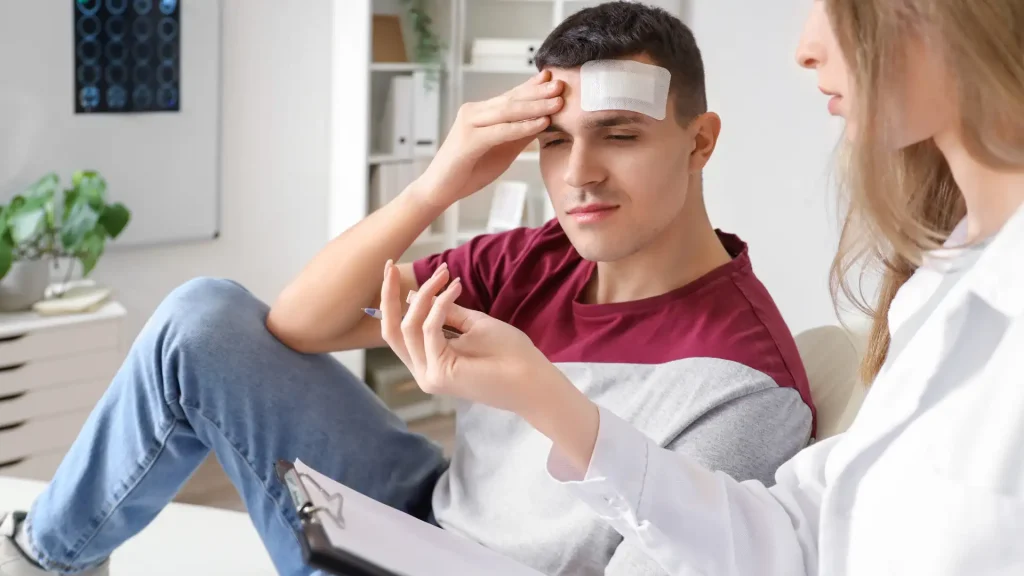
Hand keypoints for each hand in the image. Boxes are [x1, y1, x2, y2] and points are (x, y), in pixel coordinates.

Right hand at [378, 259, 550, 414]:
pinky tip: (455, 288)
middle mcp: (423, 371)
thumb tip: (414, 296)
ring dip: (426, 294)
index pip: (397, 330)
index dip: (390, 300)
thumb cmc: (509, 354)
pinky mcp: (440, 373)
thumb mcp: (472, 324)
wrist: (533, 379)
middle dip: (388, 295)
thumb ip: (444, 312)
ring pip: (409, 327)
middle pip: (391, 330)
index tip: (392, 269)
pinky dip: (440, 304)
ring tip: (445, 275)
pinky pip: (430, 329)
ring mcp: (429, 375)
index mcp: (428, 362)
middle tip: (390, 265)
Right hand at [414, 70, 563, 208]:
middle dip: (538, 92)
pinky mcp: (469, 140)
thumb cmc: (468, 171)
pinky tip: (541, 123)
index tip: (553, 78)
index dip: (532, 87)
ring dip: (535, 106)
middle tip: (561, 84)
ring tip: (558, 102)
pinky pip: (501, 131)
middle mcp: (474, 113)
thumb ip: (519, 135)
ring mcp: (469, 124)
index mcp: (481, 113)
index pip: (510, 96)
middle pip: (511, 99)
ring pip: (507, 111)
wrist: (439, 190)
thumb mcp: (502, 151)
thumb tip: (545, 120)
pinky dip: (523, 127)